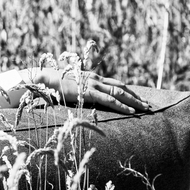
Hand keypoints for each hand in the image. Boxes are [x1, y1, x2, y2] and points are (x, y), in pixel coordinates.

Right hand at [27, 68, 149, 114]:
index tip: (138, 98)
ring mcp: (93, 84)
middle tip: (148, 105)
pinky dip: (122, 105)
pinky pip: (109, 99)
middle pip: (121, 87)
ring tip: (145, 108)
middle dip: (136, 97)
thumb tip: (79, 97)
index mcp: (92, 77)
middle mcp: (95, 79)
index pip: (115, 83)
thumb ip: (76, 91)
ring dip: (134, 101)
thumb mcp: (68, 87)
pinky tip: (131, 112)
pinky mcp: (88, 91)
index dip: (127, 91)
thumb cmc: (52, 83)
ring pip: (119, 92)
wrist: (42, 78)